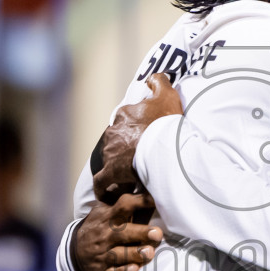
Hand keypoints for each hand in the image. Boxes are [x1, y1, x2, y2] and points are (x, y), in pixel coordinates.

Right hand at [71, 193, 163, 270]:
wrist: (74, 254)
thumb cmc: (100, 230)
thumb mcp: (104, 214)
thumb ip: (122, 204)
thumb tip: (144, 184)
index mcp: (107, 218)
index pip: (123, 206)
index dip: (139, 202)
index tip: (155, 199)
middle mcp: (104, 236)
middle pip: (122, 233)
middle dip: (140, 232)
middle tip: (157, 233)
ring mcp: (101, 255)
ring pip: (119, 254)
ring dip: (135, 254)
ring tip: (149, 252)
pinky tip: (134, 270)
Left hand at [92, 74, 182, 203]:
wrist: (161, 145)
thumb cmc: (165, 122)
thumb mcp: (167, 95)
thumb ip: (159, 82)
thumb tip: (151, 77)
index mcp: (125, 116)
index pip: (126, 121)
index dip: (135, 130)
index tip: (144, 138)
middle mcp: (114, 131)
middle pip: (116, 140)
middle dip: (125, 148)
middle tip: (139, 159)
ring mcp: (110, 152)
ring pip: (110, 158)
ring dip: (118, 166)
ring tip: (131, 177)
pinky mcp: (110, 171)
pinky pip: (102, 182)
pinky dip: (105, 188)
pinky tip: (111, 193)